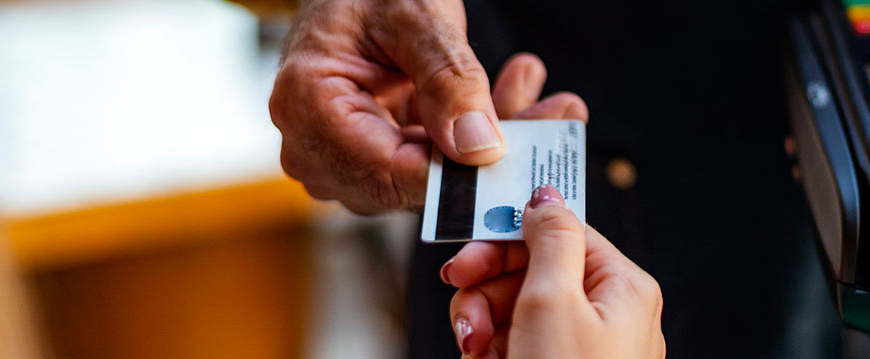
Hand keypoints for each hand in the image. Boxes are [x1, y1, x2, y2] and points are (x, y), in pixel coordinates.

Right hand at [269, 0, 583, 212]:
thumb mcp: (415, 16)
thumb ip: (448, 79)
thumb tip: (478, 148)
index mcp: (308, 108)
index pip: (390, 174)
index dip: (462, 176)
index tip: (528, 155)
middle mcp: (315, 147)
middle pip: (416, 180)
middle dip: (494, 151)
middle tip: (561, 113)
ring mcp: (341, 156)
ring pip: (433, 175)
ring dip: (495, 137)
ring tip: (550, 97)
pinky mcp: (371, 153)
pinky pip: (432, 160)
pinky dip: (476, 129)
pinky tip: (520, 90)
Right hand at [440, 186, 665, 358]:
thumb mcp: (554, 301)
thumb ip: (549, 239)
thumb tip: (547, 195)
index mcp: (622, 286)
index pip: (559, 233)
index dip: (505, 240)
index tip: (463, 256)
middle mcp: (610, 315)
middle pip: (532, 272)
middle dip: (488, 292)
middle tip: (465, 313)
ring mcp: (584, 350)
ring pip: (517, 313)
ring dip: (484, 328)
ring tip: (478, 353)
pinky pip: (517, 349)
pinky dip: (494, 356)